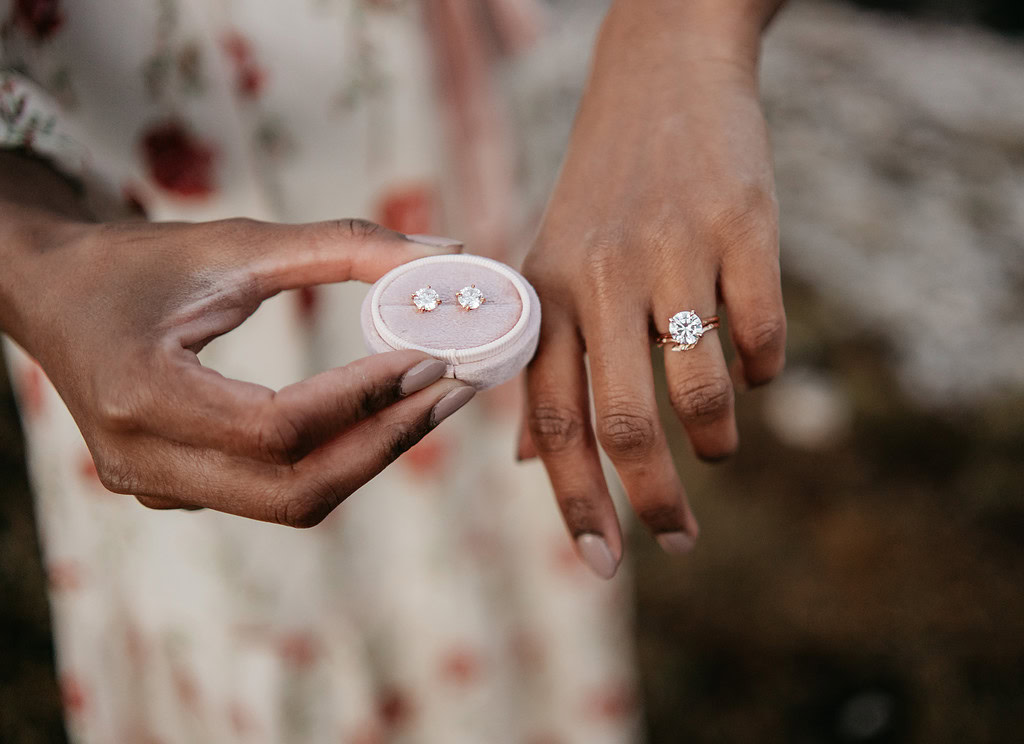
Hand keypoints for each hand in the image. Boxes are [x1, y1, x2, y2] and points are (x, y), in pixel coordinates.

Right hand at [3, 208, 474, 525]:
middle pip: (295, 490)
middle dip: (386, 443)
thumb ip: (342, 245)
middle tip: (451, 391)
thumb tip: (447, 256)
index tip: (433, 359)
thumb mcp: (235, 242)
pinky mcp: (173, 492)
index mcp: (142, 394)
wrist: (51, 297)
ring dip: (369, 455)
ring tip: (429, 401)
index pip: (278, 427)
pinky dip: (332, 459)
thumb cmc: (138, 262)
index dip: (365, 398)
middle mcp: (142, 461)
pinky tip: (374, 417)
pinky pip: (271, 494)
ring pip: (291, 502)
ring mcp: (154, 488)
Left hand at [521, 1, 785, 576]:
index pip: (552, 423)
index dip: (576, 504)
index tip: (603, 566)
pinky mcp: (741, 227)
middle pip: (625, 426)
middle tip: (679, 540)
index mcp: (544, 296)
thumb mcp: (548, 269)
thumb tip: (525, 464)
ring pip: (703, 391)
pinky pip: (762, 338)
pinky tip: (749, 361)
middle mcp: (598, 279)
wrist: (660, 77)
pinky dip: (762, 370)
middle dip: (655, 501)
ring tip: (717, 445)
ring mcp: (671, 252)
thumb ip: (537, 365)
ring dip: (716, 440)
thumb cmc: (600, 195)